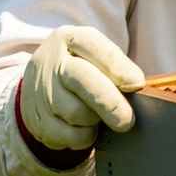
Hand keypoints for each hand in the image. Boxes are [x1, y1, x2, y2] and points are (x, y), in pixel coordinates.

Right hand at [19, 25, 145, 150]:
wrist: (38, 85)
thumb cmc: (80, 68)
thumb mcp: (94, 54)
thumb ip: (115, 64)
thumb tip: (135, 85)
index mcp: (69, 38)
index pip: (94, 47)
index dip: (118, 67)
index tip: (137, 83)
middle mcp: (51, 62)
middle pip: (83, 81)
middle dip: (110, 103)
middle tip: (127, 120)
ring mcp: (40, 92)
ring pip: (76, 113)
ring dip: (96, 120)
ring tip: (99, 116)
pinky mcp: (37, 120)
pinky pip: (69, 136)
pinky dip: (84, 136)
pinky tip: (86, 128)